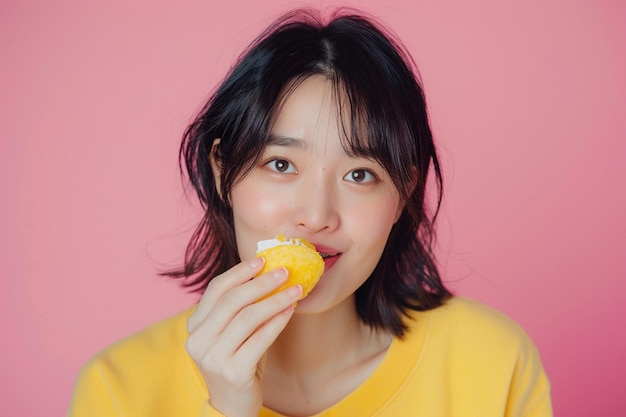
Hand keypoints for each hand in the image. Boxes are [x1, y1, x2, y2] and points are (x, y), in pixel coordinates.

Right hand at [185, 257, 302, 416]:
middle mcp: (198, 340)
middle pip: (232, 300)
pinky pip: (261, 338)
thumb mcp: (230, 334)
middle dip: (261, 282)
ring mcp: (213, 357)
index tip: (262, 260)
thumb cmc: (236, 363)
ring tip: (295, 290)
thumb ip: (238, 309)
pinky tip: (290, 311)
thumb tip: (266, 273)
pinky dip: (278, 320)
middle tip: (284, 272)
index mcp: (194, 326)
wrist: (232, 407)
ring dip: (275, 299)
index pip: (215, 289)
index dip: (239, 272)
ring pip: (248, 317)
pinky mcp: (233, 371)